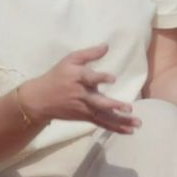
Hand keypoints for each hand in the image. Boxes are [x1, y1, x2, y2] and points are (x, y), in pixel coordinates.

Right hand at [21, 44, 140, 133]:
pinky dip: (115, 128)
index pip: (90, 78)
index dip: (101, 78)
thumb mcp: (70, 60)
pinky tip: (129, 130)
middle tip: (128, 107)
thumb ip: (89, 53)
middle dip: (113, 105)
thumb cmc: (58, 76)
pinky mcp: (85, 117)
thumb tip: (107, 46)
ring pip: (103, 116)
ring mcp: (84, 108)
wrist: (39, 100)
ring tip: (137, 124)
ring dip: (121, 121)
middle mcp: (82, 95)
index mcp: (78, 78)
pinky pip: (101, 123)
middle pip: (98, 102)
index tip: (113, 78)